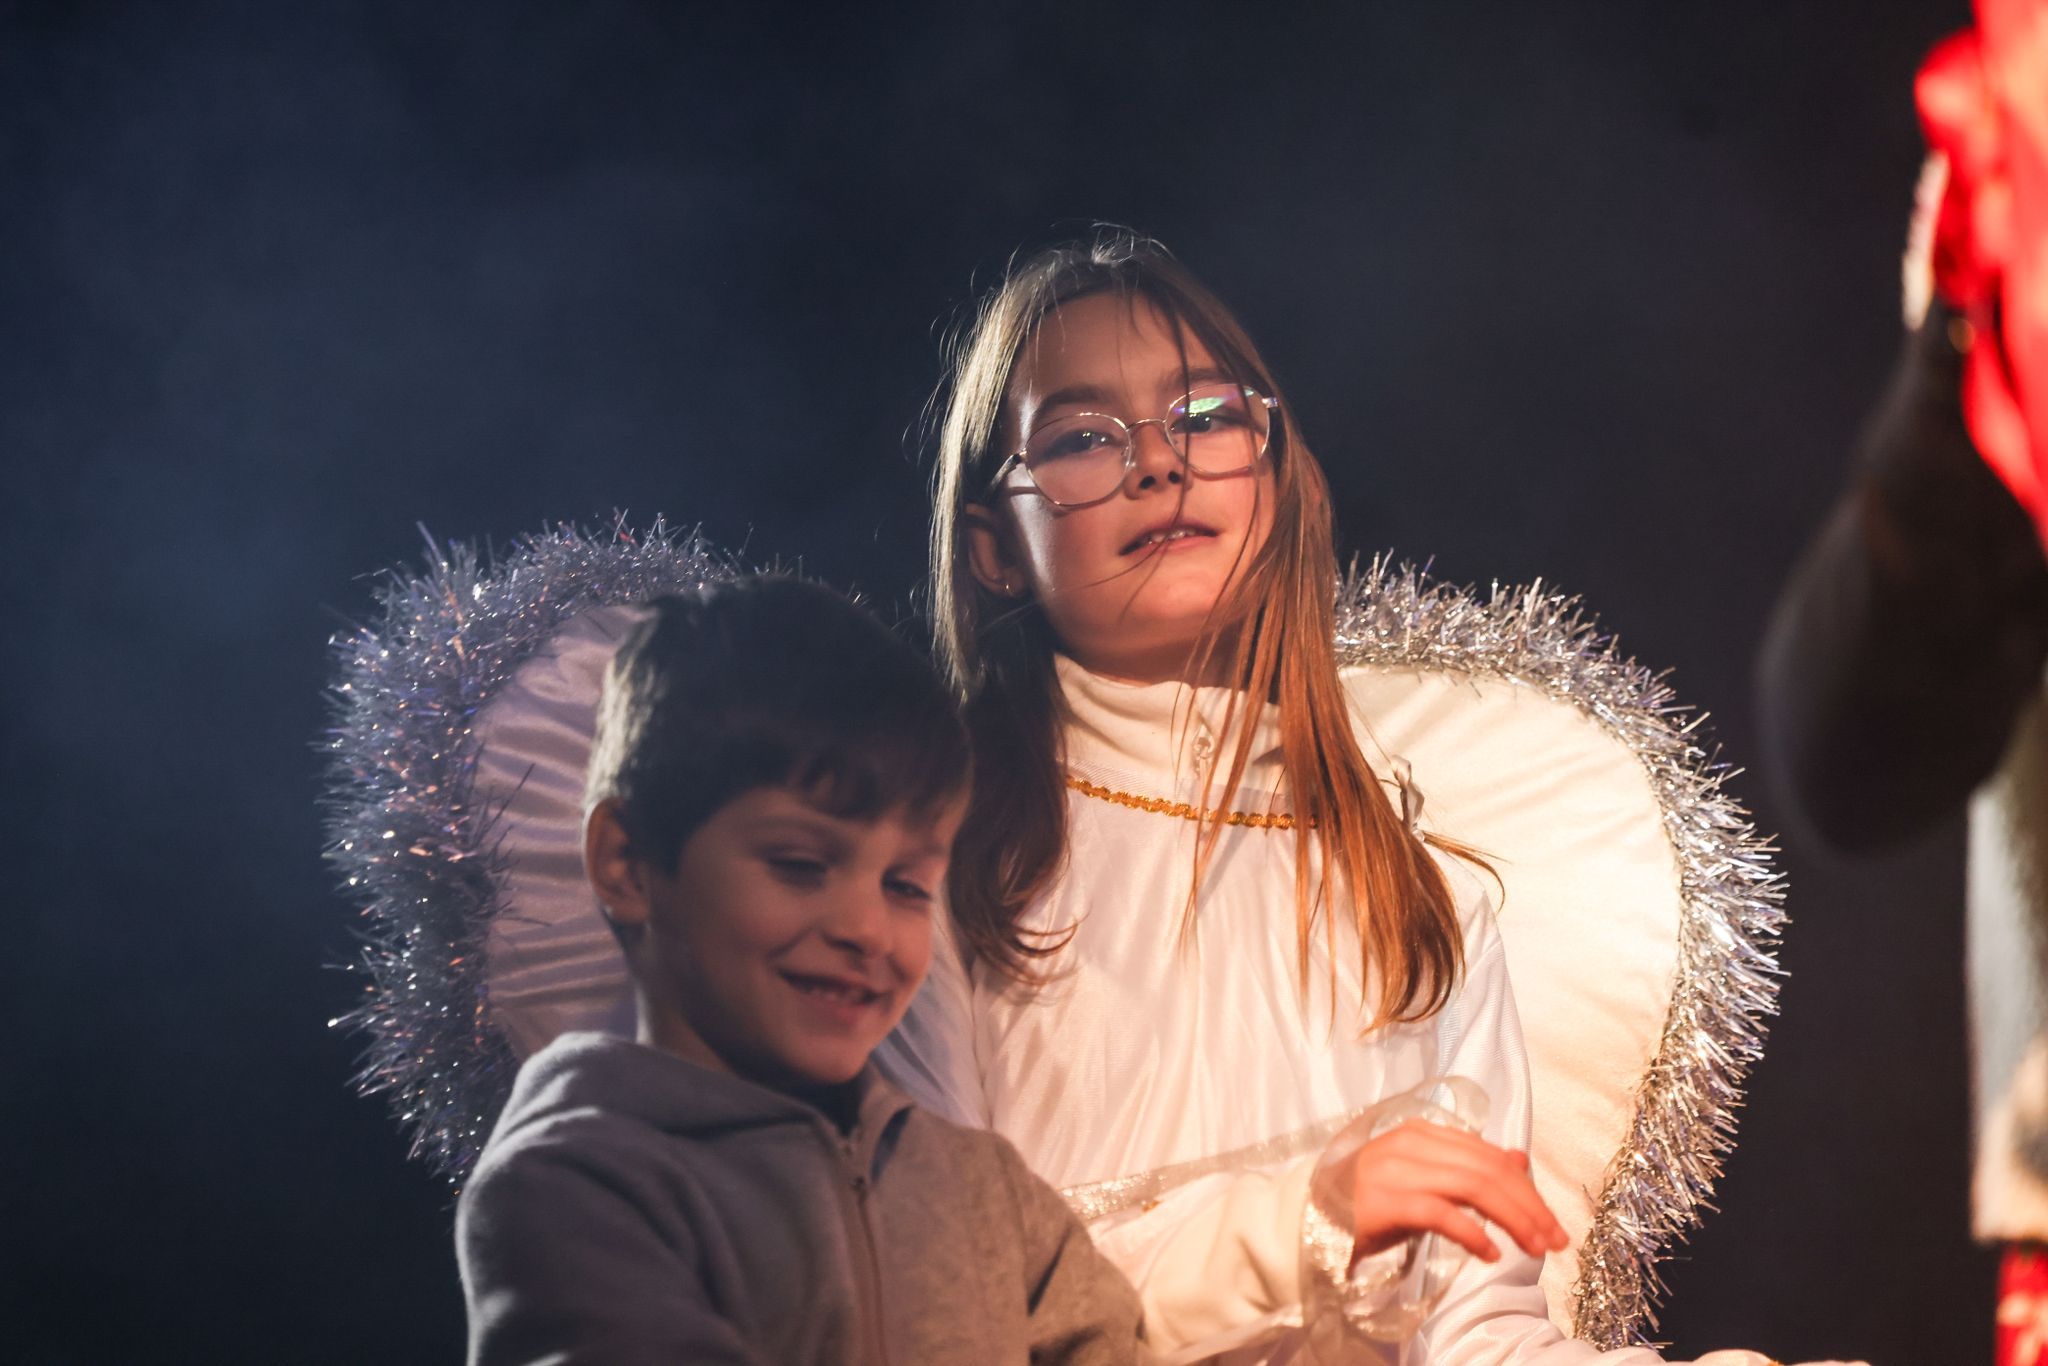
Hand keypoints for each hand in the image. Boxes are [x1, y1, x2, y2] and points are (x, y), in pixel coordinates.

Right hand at [1345, 1118, 1567, 1266]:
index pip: (1489, 1155)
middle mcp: (1410, 1143)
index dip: (1527, 1189)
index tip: (1551, 1223)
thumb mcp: (1424, 1178)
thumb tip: (1519, 1160)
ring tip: (1534, 1248)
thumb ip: (1468, 1166)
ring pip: (1472, 1187)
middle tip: (1555, 1240)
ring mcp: (1395, 1170)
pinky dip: (1473, 1234)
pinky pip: (1441, 1213)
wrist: (1310, 1217)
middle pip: (1487, 1170)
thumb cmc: (1371, 1201)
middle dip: (1529, 1206)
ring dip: (1513, 1220)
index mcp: (1422, 1133)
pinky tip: (1490, 1254)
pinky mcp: (1384, 1201)